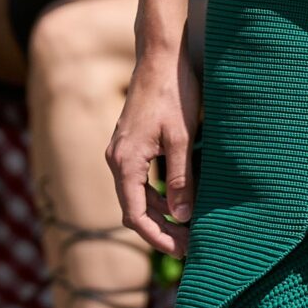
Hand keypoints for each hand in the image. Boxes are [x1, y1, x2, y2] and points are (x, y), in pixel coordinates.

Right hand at [109, 38, 201, 249]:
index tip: (181, 250)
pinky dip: (158, 195)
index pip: (134, 214)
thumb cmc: (173, 93)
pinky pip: (139, 180)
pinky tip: (180, 202)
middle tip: (191, 245)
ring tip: (189, 229)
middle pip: (134, 208)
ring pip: (136, 195)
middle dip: (161, 230)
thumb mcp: (182, 139)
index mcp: (125, 161)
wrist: (161, 57)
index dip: (157, 237)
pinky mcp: (131, 144)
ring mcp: (122, 151)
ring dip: (160, 214)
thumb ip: (180, 179)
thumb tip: (181, 216)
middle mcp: (117, 159)